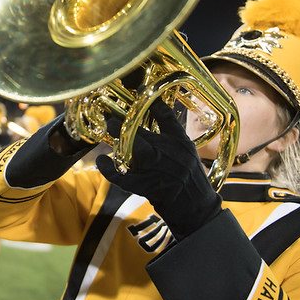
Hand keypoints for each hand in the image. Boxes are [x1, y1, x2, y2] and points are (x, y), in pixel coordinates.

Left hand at [95, 100, 221, 240]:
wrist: (197, 208)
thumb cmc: (191, 178)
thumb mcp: (187, 151)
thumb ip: (171, 133)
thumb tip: (155, 111)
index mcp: (180, 143)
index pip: (167, 117)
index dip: (151, 101)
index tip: (138, 90)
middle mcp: (170, 155)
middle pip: (145, 133)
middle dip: (125, 123)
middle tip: (110, 116)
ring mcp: (158, 171)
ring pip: (136, 151)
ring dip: (119, 140)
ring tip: (107, 128)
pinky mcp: (147, 187)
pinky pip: (124, 178)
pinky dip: (111, 170)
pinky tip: (102, 161)